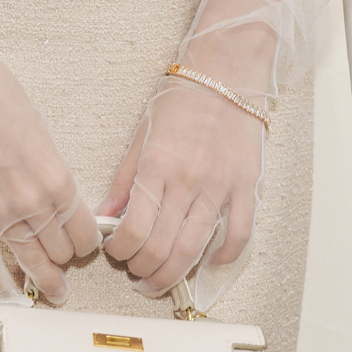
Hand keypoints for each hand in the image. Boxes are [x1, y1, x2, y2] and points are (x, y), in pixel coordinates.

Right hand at [0, 0, 99, 301]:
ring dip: (44, 278)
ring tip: (54, 291)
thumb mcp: (44, 134)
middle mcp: (31, 200)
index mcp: (57, 178)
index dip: (89, 242)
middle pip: (59, 248)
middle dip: (67, 257)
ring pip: (28, 257)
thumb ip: (52, 172)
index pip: (83, 228)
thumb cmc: (1, 98)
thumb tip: (57, 200)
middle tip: (70, 262)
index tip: (88, 245)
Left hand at [101, 77, 265, 298]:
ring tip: (159, 279)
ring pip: (194, 249)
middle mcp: (188, 181)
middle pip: (161, 248)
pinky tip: (209, 264)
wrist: (226, 72)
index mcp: (158, 167)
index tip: (115, 252)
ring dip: (172, 274)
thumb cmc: (182, 99)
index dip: (120, 251)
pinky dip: (224, 257)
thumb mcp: (141, 135)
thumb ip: (124, 180)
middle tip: (135, 272)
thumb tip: (105, 216)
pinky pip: (239, 235)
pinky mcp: (246, 187)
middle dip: (142, 270)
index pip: (134, 229)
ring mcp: (220, 187)